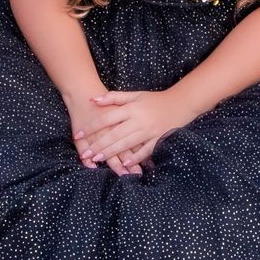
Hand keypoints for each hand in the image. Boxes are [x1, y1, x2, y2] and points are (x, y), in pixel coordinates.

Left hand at [74, 88, 195, 171]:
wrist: (181, 103)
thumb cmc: (154, 100)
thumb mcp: (134, 95)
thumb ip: (113, 97)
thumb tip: (92, 100)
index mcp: (131, 108)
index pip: (106, 118)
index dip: (91, 127)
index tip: (78, 135)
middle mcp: (138, 120)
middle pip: (114, 134)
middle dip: (98, 145)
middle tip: (85, 154)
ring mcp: (149, 130)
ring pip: (126, 144)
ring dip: (111, 152)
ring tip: (97, 159)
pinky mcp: (159, 138)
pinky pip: (145, 150)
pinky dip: (135, 157)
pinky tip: (124, 164)